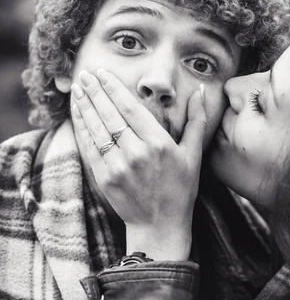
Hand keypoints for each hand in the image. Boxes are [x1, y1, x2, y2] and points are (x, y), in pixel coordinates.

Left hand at [71, 70, 205, 259]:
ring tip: (77, 88)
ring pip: (96, 129)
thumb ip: (196, 121)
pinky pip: (89, 147)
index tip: (103, 74)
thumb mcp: (193, 155)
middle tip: (84, 74)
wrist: (159, 225)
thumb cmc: (180, 190)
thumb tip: (202, 91)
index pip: (130, 109)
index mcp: (159, 144)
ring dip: (84, 106)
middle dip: (95, 92)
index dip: (114, 89)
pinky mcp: (104, 178)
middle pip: (110, 115)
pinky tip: (77, 113)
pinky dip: (81, 128)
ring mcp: (118, 167)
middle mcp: (137, 153)